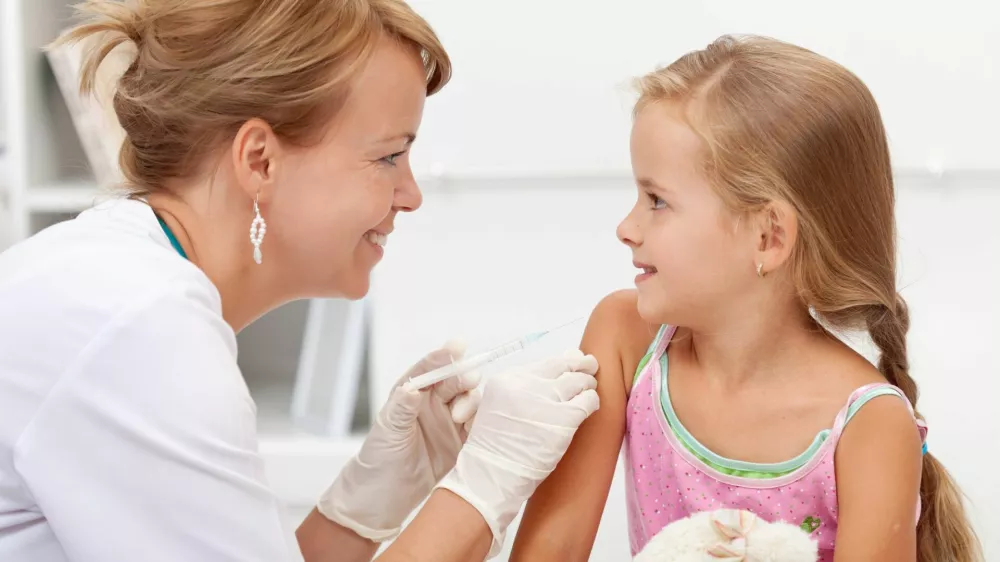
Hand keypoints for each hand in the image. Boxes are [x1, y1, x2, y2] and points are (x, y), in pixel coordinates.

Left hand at [317, 340, 480, 541]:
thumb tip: (413, 388)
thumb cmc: (378, 458)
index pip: (430, 368)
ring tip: (460, 416)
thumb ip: (401, 408)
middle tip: (467, 381)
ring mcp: (449, 422)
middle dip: (463, 377)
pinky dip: (481, 422)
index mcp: (412, 394)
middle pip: (455, 381)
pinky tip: (475, 427)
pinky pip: (478, 426)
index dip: (445, 356)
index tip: (458, 346)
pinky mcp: (460, 443)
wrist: (384, 497)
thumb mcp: (387, 431)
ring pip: (470, 401)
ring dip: (471, 402)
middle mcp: (433, 404)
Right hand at [436, 349, 599, 556]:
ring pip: (579, 380)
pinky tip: (590, 406)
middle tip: (591, 367)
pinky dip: (592, 401)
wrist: (492, 476)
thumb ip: (523, 389)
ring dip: (588, 384)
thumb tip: (556, 371)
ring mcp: (545, 401)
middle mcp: (526, 385)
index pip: (546, 362)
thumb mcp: (498, 406)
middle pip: (564, 365)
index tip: (574, 361)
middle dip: (581, 365)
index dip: (564, 360)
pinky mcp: (563, 419)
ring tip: (589, 389)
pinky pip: (588, 401)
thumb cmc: (497, 448)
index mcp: (507, 379)